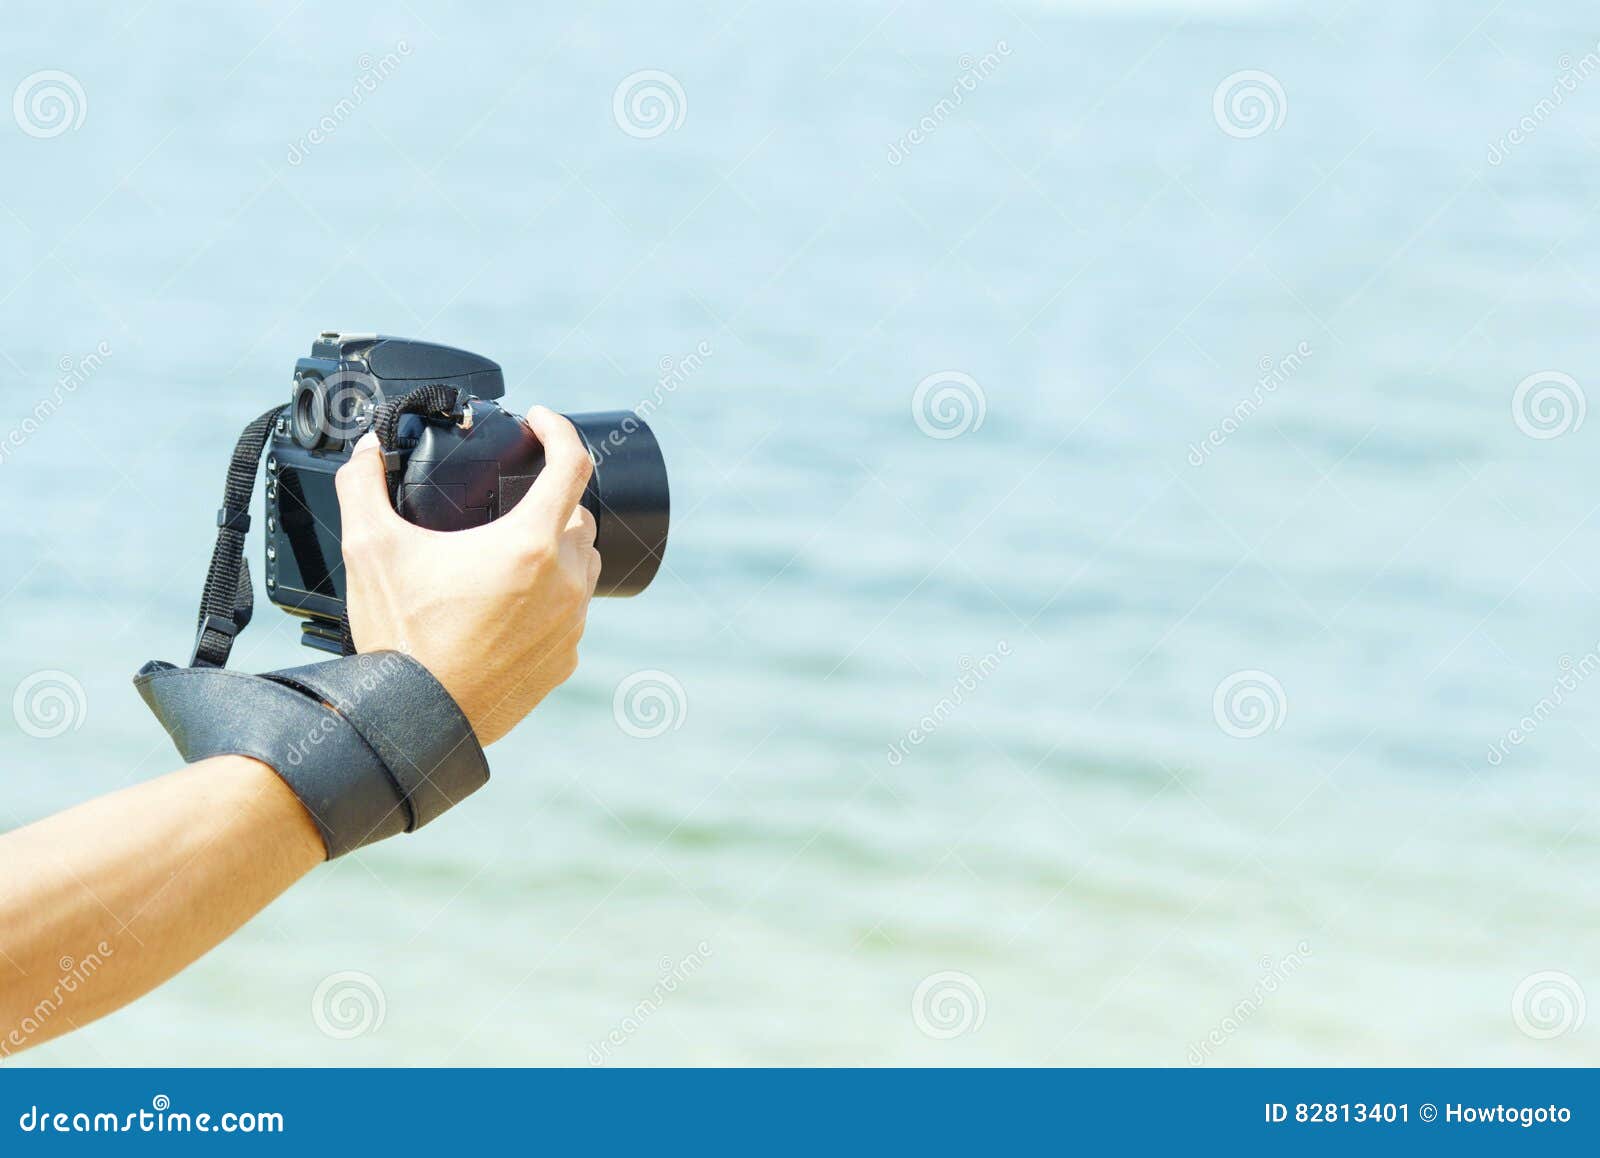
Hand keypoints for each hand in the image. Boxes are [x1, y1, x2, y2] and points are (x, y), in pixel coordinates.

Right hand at [333, 407, 600, 744]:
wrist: (417, 723)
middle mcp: (565, 582)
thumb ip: (364, 485)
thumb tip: (367, 451)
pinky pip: (571, 613)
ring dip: (557, 549)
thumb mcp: (370, 550)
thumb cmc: (401, 640)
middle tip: (514, 495)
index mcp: (529, 545)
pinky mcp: (565, 659)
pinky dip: (551, 597)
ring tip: (512, 549)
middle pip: (580, 516)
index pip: (573, 464)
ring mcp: (570, 624)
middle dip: (553, 497)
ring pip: (583, 566)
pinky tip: (513, 602)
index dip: (560, 430)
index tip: (541, 421)